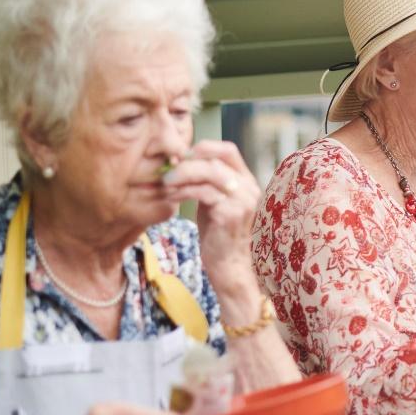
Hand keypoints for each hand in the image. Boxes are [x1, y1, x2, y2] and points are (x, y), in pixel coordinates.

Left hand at [161, 140, 261, 297]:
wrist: (228, 266)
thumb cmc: (217, 234)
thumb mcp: (213, 202)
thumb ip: (206, 182)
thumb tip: (180, 161)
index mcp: (246, 182)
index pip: (228, 150)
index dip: (203, 148)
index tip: (182, 158)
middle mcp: (249, 188)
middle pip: (217, 159)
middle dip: (188, 162)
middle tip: (168, 171)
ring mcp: (242, 201)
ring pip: (209, 172)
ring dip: (182, 175)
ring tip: (166, 183)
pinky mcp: (230, 214)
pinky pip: (203, 192)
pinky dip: (184, 191)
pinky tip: (172, 197)